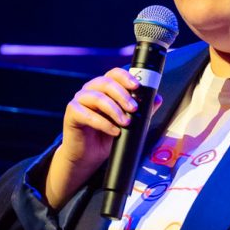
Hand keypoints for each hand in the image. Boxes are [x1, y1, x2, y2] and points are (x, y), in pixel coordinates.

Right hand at [45, 67, 145, 207]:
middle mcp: (91, 90)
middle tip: (134, 108)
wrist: (89, 156)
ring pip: (97, 97)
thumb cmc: (108, 135)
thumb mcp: (128, 122)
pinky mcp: (72, 114)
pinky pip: (86, 114)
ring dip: (114, 110)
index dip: (126, 77)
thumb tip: (157, 99)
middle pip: (106, 83)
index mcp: (104, 88)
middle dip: (123, 95)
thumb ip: (142, 111)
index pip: (114, 74)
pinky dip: (103, 123)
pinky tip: (114, 131)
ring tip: (126, 123)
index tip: (137, 86)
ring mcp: (79, 100)